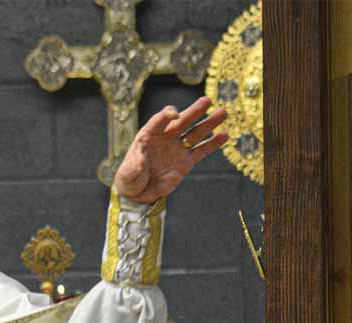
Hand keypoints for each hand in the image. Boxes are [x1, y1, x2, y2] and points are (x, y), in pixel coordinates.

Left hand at [113, 96, 228, 203]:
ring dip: (209, 123)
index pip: (159, 120)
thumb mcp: (126, 174)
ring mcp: (177, 149)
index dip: (167, 115)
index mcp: (149, 135)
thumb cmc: (129, 179)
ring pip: (195, 133)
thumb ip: (134, 165)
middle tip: (207, 101)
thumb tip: (142, 157)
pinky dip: (213, 144)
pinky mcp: (186, 162)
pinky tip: (224, 135)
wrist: (138, 194)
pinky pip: (201, 151)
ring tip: (223, 112)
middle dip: (194, 111)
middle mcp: (165, 138)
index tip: (175, 115)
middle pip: (181, 121)